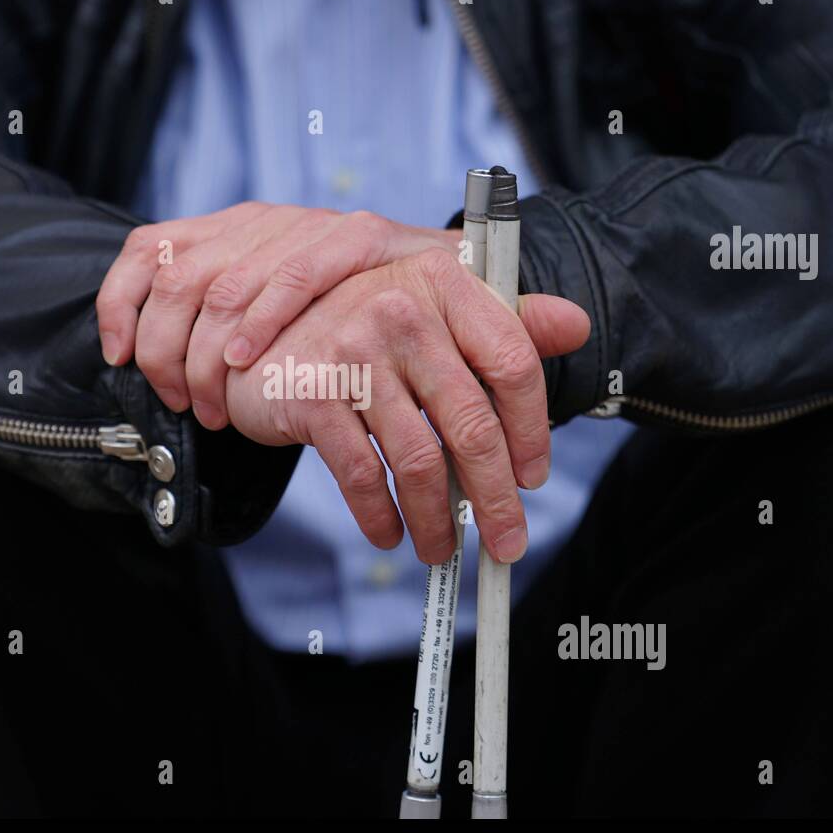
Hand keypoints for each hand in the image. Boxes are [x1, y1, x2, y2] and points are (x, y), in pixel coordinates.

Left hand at [94, 203, 459, 426]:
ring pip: (224, 284)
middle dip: (165, 351)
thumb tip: (150, 360)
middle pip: (178, 276)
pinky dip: (262, 323)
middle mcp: (264, 218)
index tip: (119, 358)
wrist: (455, 277)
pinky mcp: (361, 235)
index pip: (148, 248)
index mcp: (234, 227)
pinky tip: (247, 366)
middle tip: (181, 404)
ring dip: (207, 357)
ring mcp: (311, 223)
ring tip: (216, 408)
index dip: (120, 305)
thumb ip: (226, 316)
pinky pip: (296, 276)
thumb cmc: (356, 306)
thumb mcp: (275, 303)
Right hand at [222, 248, 589, 564]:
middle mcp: (400, 308)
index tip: (532, 476)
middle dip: (494, 498)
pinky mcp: (313, 394)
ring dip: (437, 520)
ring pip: (419, 459)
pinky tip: (390, 533)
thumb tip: (575, 325)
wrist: (258, 338)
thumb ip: (504, 321)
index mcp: (442, 282)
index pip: (511, 361)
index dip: (532, 430)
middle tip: (506, 540)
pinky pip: (361, 474)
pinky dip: (379, 516)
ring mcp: (353, 351)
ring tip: (441, 549)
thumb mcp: (434, 309)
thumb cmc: (361, 331)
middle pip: (472, 422)